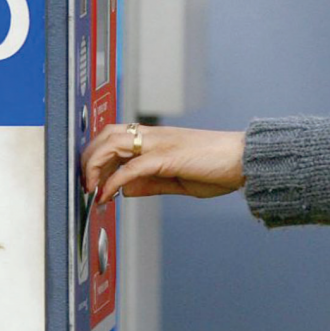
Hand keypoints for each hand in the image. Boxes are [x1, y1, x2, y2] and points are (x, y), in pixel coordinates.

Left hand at [81, 124, 246, 203]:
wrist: (245, 162)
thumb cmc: (218, 169)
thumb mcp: (178, 179)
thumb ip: (151, 183)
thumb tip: (125, 190)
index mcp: (157, 138)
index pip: (115, 136)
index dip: (97, 154)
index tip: (91, 179)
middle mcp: (155, 135)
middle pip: (107, 134)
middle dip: (88, 157)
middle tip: (83, 182)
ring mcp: (160, 143)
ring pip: (113, 144)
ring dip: (95, 166)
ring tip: (90, 188)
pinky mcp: (168, 157)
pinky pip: (132, 168)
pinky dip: (114, 182)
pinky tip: (107, 196)